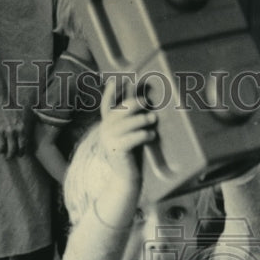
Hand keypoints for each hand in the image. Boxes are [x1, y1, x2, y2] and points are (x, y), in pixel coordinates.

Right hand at [0, 93, 29, 159]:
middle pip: (12, 151)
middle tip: (9, 155)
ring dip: (1, 151)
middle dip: (11, 155)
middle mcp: (12, 132)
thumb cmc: (12, 102)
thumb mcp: (25, 112)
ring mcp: (0, 132)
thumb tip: (37, 127)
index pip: (23, 147)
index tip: (19, 153)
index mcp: (21, 129)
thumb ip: (29, 123)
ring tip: (1, 150)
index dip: (21, 152)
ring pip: (1, 149)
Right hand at [92, 76, 156, 227]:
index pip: (107, 106)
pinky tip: (151, 136)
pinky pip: (131, 138)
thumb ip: (133, 119)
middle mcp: (105, 131)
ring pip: (126, 124)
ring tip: (153, 119)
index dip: (110, 93)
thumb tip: (144, 99)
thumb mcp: (130, 134)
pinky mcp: (117, 151)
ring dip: (142, 119)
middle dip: (133, 103)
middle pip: (119, 111)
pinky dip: (143, 135)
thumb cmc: (132, 155)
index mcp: (107, 126)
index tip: (116, 80)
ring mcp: (109, 141)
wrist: (126, 179)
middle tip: (147, 101)